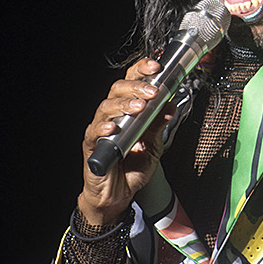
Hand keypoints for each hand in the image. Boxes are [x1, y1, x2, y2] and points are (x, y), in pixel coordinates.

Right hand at [77, 58, 177, 223]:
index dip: (142, 71)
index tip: (156, 67)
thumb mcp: (154, 147)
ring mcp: (101, 128)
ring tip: (140, 107)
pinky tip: (113, 127)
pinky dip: (104, 127)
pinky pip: (94, 132)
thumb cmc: (132, 169)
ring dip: (124, 105)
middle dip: (137, 87)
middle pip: (118, 89)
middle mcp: (113, 115)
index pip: (132, 83)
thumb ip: (159, 126)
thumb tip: (170, 107)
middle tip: (153, 91)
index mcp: (128, 111)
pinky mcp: (92, 145)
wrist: (118, 196)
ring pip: (106, 106)